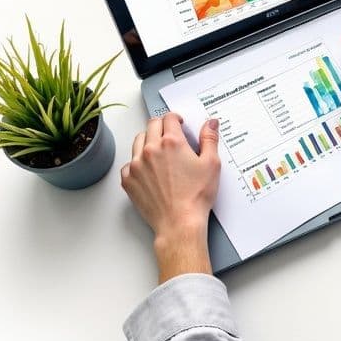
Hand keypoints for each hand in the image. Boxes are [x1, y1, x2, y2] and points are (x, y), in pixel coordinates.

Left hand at [121, 113, 220, 283]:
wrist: (179, 222)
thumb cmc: (196, 196)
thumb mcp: (212, 164)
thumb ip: (210, 139)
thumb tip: (210, 123)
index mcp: (171, 142)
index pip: (169, 118)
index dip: (176, 118)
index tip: (179, 123)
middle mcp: (150, 150)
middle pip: (151, 125)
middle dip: (162, 126)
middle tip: (170, 135)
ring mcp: (136, 165)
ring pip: (138, 141)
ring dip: (148, 141)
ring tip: (159, 152)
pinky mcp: (128, 180)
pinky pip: (128, 164)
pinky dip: (137, 163)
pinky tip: (149, 171)